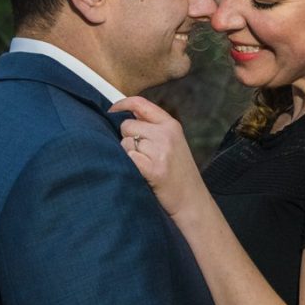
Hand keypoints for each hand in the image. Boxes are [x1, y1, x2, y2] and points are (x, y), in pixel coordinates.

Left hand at [111, 95, 205, 220]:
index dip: (121, 105)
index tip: (111, 111)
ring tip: (142, 166)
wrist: (192, 201)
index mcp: (171, 125)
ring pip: (125, 143)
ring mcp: (161, 151)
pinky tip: (140, 173)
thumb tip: (125, 115)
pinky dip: (129, 166)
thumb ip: (153, 127)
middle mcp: (166, 134)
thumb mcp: (173, 143)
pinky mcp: (154, 169)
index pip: (140, 103)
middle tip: (139, 155)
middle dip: (126, 139)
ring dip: (127, 155)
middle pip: (127, 125)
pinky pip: (128, 158)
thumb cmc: (179, 175)